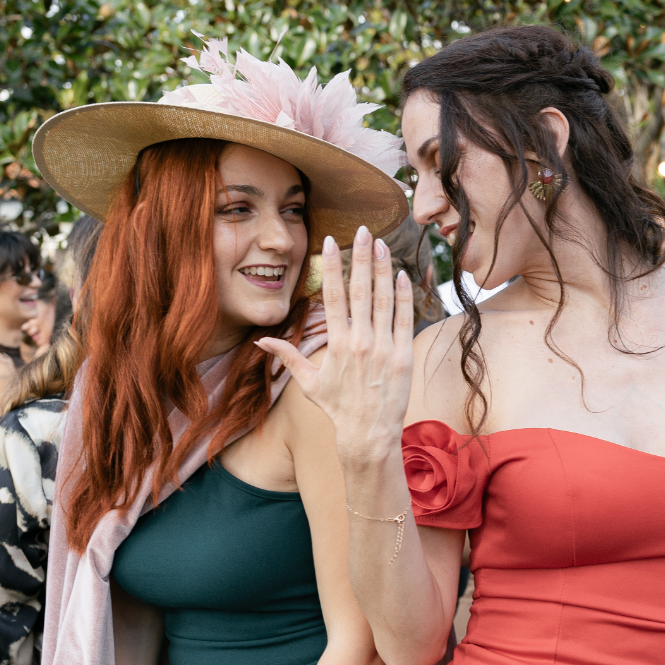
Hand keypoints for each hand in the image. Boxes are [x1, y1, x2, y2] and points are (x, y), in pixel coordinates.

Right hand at [258, 226, 413, 463]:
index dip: (332, 267)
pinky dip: (403, 296)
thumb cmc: (337, 408)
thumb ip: (287, 355)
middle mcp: (359, 341)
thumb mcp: (308, 382)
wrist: (368, 433)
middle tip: (365, 230)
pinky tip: (401, 275)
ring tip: (383, 244)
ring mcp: (383, 347)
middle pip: (360, 290)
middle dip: (361, 257)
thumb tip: (261, 341)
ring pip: (384, 299)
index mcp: (336, 344)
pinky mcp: (403, 354)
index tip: (332, 242)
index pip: (332, 296)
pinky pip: (404, 318)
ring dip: (383, 269)